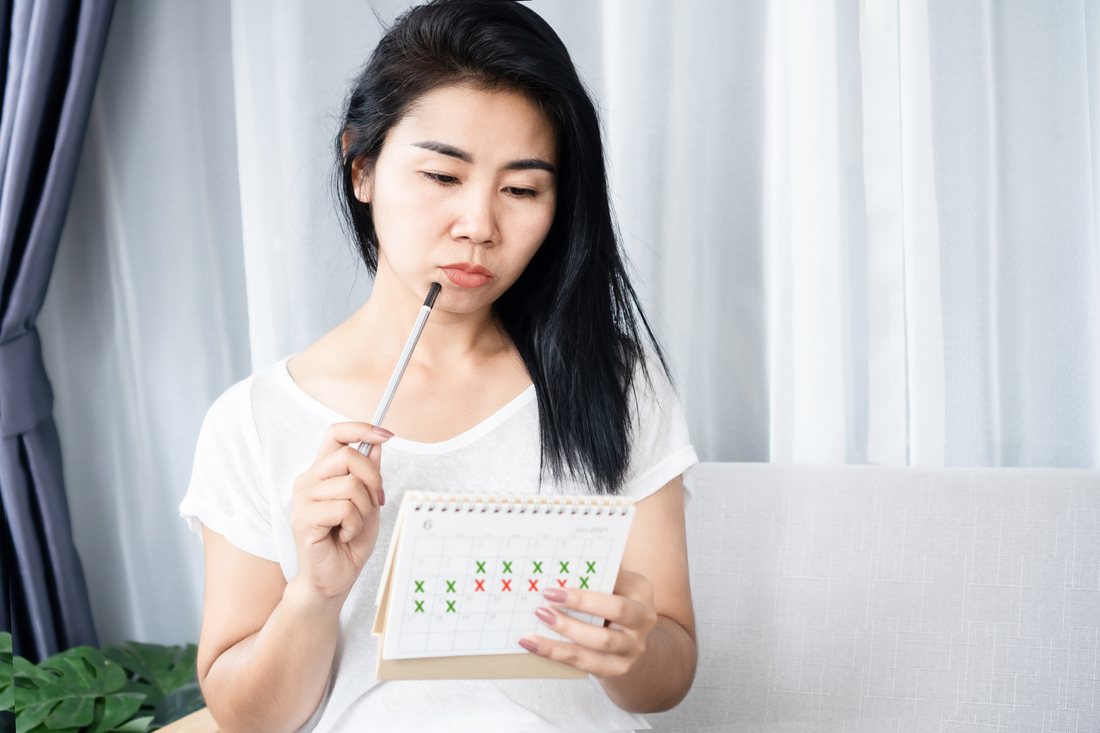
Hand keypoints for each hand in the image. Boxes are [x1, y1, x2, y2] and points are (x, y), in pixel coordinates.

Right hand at [290, 422, 390, 604]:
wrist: (335, 578)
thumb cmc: (349, 542)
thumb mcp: (368, 502)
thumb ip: (370, 474)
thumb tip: (377, 444)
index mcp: (322, 472)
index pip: (336, 434)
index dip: (362, 429)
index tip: (387, 435)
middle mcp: (308, 481)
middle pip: (349, 456)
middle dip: (373, 480)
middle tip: (373, 503)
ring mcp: (303, 499)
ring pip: (351, 485)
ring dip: (364, 510)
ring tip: (352, 526)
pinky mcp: (304, 519)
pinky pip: (344, 509)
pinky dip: (354, 525)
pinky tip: (343, 536)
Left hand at [519, 570, 658, 677]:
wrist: (629, 647)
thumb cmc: (611, 608)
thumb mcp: (611, 589)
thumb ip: (592, 578)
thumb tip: (556, 568)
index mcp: (640, 590)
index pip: (617, 578)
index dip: (591, 576)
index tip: (563, 574)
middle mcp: (643, 618)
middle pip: (617, 609)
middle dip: (581, 602)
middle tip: (548, 596)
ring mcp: (633, 646)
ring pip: (600, 640)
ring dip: (566, 628)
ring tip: (540, 617)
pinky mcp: (617, 668)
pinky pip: (584, 661)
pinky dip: (556, 652)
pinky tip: (533, 644)